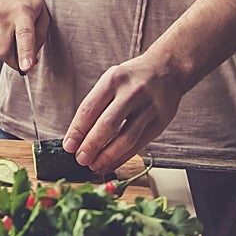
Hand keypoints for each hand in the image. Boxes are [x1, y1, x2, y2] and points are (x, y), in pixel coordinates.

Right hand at [0, 0, 49, 72]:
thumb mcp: (43, 12)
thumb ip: (40, 36)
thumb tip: (31, 59)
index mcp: (22, 13)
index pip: (24, 36)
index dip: (25, 53)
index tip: (26, 68)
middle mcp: (3, 17)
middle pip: (5, 52)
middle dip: (16, 63)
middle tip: (26, 62)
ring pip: (0, 50)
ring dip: (10, 49)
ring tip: (15, 30)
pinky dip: (3, 42)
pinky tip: (7, 27)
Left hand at [62, 54, 183, 173]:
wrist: (167, 70)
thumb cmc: (132, 78)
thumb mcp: (111, 80)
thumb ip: (97, 104)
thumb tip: (78, 135)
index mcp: (113, 80)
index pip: (90, 108)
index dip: (77, 130)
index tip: (68, 146)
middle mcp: (131, 93)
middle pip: (107, 125)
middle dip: (91, 146)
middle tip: (80, 159)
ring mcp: (148, 108)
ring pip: (125, 139)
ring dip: (107, 156)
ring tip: (95, 165)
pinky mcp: (160, 122)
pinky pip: (139, 145)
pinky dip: (123, 157)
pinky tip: (112, 163)